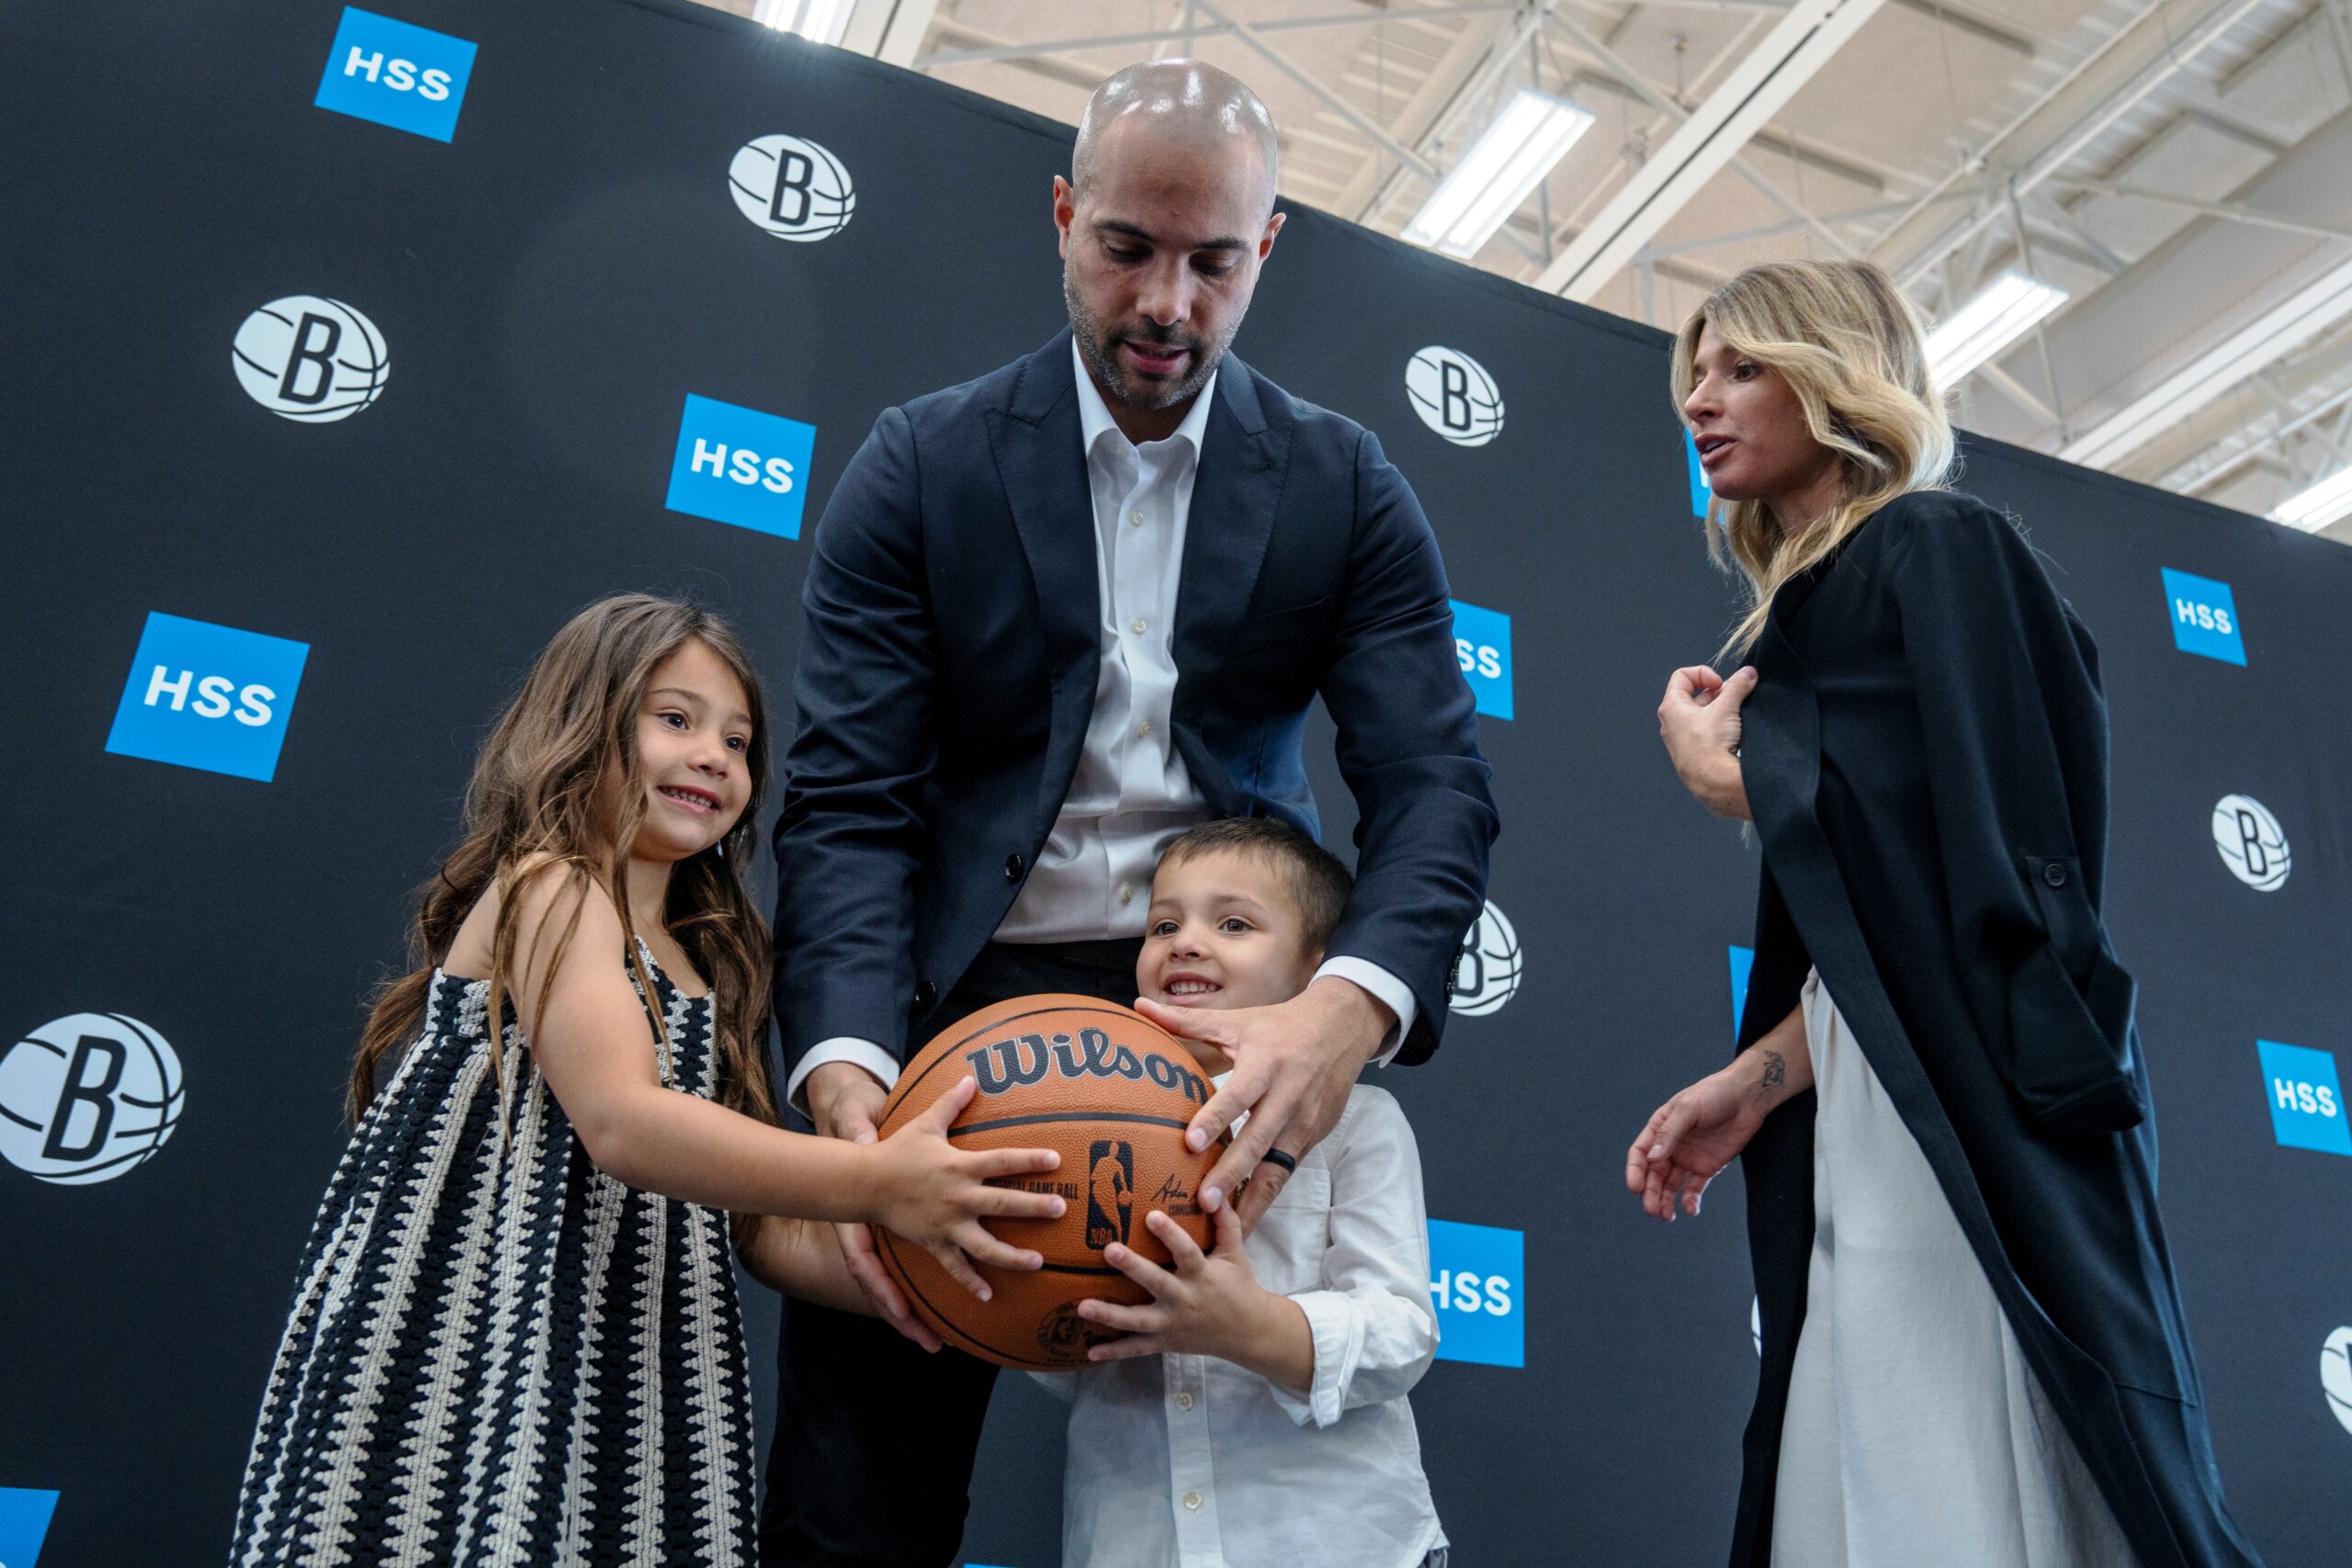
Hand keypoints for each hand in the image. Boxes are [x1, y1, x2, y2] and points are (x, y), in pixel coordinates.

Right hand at [802, 1061, 937, 1346]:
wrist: (847, 1138)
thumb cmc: (854, 1136)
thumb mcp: (853, 1128)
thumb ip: (857, 1133)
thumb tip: (861, 1134)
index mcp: (854, 1219)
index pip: (859, 1259)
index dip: (878, 1286)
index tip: (896, 1309)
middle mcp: (862, 1241)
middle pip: (876, 1288)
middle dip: (901, 1316)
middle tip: (929, 1341)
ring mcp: (875, 1248)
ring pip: (888, 1295)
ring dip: (912, 1323)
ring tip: (938, 1347)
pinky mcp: (887, 1251)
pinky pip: (900, 1284)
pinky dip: (914, 1309)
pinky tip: (938, 1330)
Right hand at [866, 1076, 1064, 1300]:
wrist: (865, 1182)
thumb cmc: (899, 1150)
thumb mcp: (925, 1123)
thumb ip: (950, 1102)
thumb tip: (970, 1077)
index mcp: (960, 1165)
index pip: (1001, 1160)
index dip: (1029, 1159)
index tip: (1056, 1159)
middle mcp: (958, 1196)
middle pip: (1002, 1202)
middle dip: (1033, 1206)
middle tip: (1061, 1208)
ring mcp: (947, 1223)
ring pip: (985, 1244)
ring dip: (1012, 1255)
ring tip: (1038, 1262)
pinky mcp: (934, 1242)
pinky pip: (955, 1265)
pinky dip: (971, 1281)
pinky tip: (990, 1295)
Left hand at [1077, 1205, 1312, 1392]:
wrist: (1248, 1332)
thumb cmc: (1239, 1286)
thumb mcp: (1236, 1254)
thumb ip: (1226, 1223)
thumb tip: (1214, 1192)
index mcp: (1202, 1276)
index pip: (1186, 1252)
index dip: (1170, 1234)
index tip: (1151, 1215)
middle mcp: (1185, 1300)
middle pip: (1156, 1283)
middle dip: (1132, 1267)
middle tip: (1109, 1250)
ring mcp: (1172, 1324)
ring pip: (1138, 1321)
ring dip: (1110, 1314)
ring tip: (1082, 1306)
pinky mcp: (1165, 1342)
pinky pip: (1136, 1348)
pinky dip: (1114, 1351)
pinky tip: (1090, 1351)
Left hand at [1139, 976, 1387, 1227]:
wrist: (1341, 1030)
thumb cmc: (1279, 1025)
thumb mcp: (1235, 1021)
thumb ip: (1185, 1022)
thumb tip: (1139, 1006)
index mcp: (1265, 1063)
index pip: (1239, 1094)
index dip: (1216, 1118)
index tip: (1191, 1142)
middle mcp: (1288, 1096)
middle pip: (1259, 1139)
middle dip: (1233, 1174)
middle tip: (1204, 1203)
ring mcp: (1304, 1121)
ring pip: (1277, 1166)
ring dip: (1253, 1198)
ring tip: (1226, 1229)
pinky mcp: (1312, 1138)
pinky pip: (1286, 1172)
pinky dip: (1267, 1197)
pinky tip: (1245, 1221)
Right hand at [1625, 1029, 1802, 1220]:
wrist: (1748, 1097)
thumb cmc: (1714, 1094)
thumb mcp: (1689, 1109)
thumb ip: (1670, 1133)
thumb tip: (1652, 1158)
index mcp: (1660, 1128)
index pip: (1640, 1153)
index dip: (1635, 1171)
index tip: (1635, 1188)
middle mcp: (1671, 1146)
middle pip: (1654, 1174)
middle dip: (1651, 1193)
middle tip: (1652, 1209)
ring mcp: (1688, 1158)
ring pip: (1671, 1185)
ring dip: (1666, 1200)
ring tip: (1666, 1216)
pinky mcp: (1707, 1167)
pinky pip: (1695, 1188)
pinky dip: (1690, 1200)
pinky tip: (1690, 1209)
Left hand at [1657, 665, 1756, 819]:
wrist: (1714, 784)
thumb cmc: (1711, 745)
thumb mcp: (1727, 708)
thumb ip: (1738, 686)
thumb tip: (1748, 673)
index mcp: (1671, 708)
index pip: (1682, 676)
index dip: (1704, 674)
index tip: (1721, 684)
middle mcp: (1671, 724)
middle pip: (1695, 696)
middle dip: (1718, 694)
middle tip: (1735, 700)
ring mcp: (1681, 741)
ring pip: (1703, 716)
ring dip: (1721, 712)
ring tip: (1737, 717)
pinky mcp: (1694, 755)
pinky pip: (1707, 733)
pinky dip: (1720, 728)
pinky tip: (1735, 734)